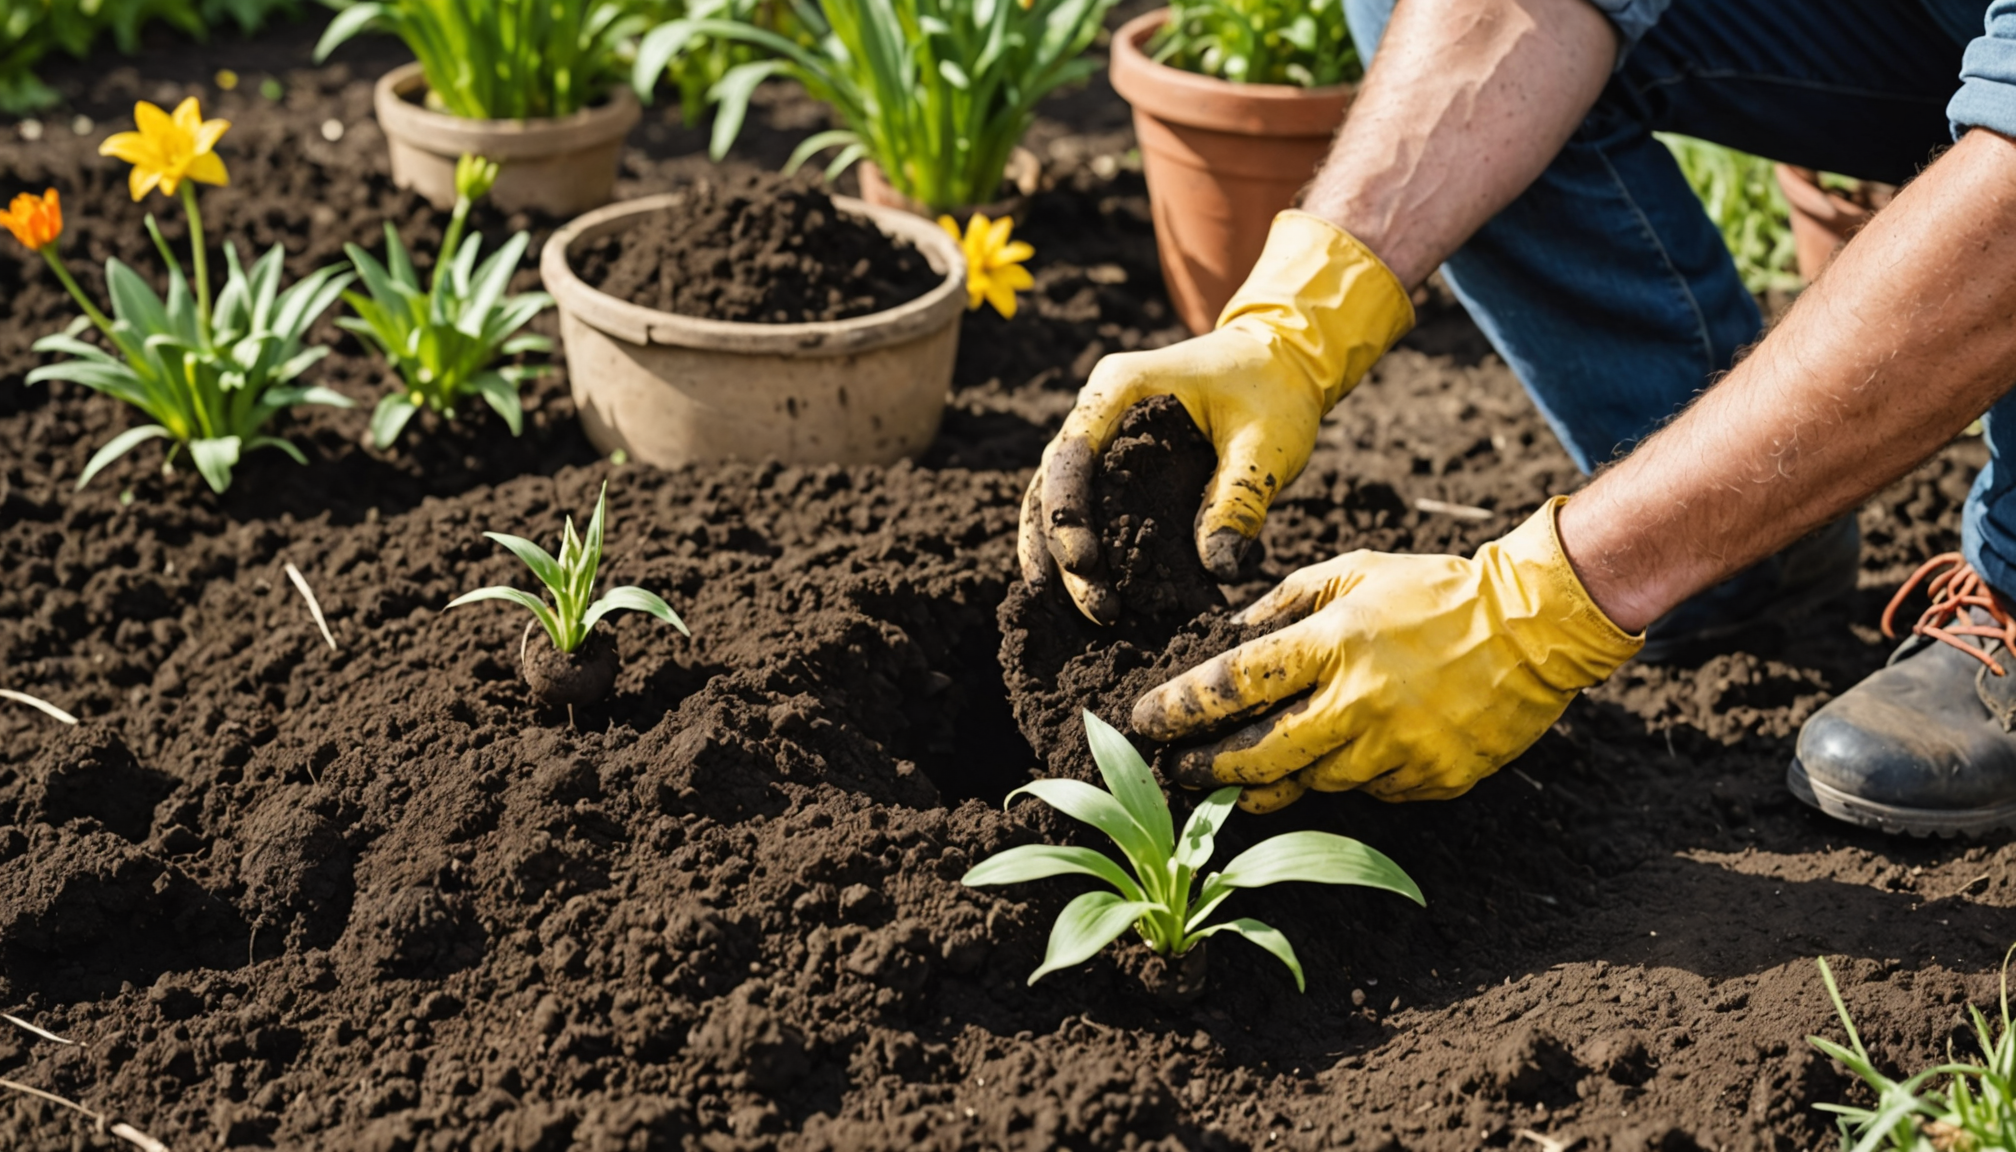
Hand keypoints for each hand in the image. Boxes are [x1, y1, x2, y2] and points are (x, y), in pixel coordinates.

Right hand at [1019, 212, 1414, 623]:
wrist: (1282, 361)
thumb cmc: (1274, 391)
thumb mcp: (1267, 443)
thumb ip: (1240, 499)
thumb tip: (1218, 567)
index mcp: (1121, 387)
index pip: (1070, 453)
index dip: (1066, 513)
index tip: (1085, 565)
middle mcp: (1098, 407)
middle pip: (1052, 483)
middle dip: (1059, 549)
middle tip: (1094, 607)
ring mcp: (1101, 433)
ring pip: (1055, 498)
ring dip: (1060, 555)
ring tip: (1084, 614)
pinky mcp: (1117, 461)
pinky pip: (1085, 504)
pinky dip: (1082, 546)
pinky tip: (1093, 591)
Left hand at [1131, 499, 1643, 811]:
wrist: (1536, 627)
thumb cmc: (1437, 592)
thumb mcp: (1355, 571)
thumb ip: (1286, 602)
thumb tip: (1230, 635)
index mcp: (1333, 644)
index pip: (1233, 686)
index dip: (1180, 709)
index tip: (1145, 720)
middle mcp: (1359, 704)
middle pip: (1258, 759)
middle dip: (1206, 769)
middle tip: (1176, 770)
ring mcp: (1397, 751)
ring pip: (1310, 785)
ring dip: (1271, 783)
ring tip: (1238, 779)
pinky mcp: (1431, 781)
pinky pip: (1368, 793)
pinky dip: (1347, 779)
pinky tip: (1340, 760)